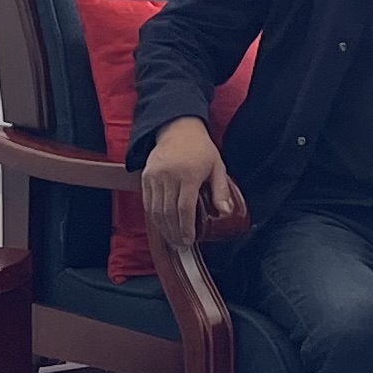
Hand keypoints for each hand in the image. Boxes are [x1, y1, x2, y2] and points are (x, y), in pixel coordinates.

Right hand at [140, 118, 243, 248]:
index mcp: (189, 174)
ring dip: (163, 228)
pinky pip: (148, 202)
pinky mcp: (146, 176)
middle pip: (169, 212)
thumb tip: (226, 212)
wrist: (178, 128)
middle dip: (174, 232)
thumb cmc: (200, 148)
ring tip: (172, 239)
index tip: (190, 239)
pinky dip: (154, 216)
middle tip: (181, 244)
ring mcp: (155, 176)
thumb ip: (221, 190)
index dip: (186, 228)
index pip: (185, 208)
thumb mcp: (217, 166)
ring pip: (156, 210)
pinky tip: (161, 225)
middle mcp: (169, 175)